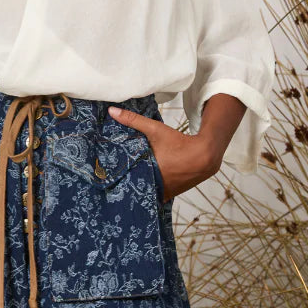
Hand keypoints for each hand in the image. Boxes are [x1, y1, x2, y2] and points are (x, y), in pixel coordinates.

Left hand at [106, 105, 221, 201]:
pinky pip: (155, 196)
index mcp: (149, 172)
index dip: (114, 179)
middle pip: (134, 188)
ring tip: (123, 186)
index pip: (125, 180)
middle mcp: (156, 186)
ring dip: (137, 190)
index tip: (103, 176)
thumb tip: (111, 111)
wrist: (204, 156)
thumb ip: (133, 120)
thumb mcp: (156, 130)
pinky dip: (149, 192)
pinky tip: (142, 189)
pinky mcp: (170, 195)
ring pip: (144, 194)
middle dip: (124, 185)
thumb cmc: (180, 143)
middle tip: (109, 182)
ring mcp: (164, 193)